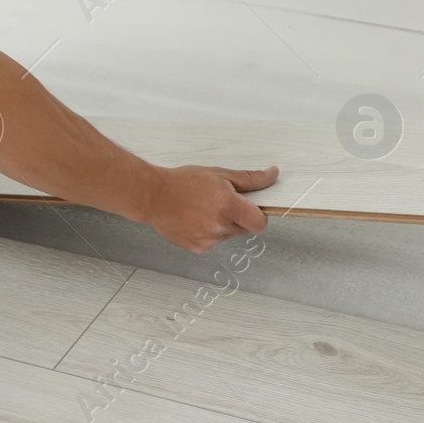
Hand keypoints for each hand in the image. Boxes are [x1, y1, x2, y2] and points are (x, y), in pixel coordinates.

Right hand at [142, 164, 278, 253]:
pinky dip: (209, 232)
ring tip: (203, 208)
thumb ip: (250, 179)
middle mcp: (219, 226)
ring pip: (228, 234)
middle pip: (245, 228)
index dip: (259, 215)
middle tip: (221, 202)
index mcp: (227, 206)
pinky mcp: (199, 248)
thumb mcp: (219, 174)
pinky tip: (195, 219)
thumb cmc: (181, 182)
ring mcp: (208, 240)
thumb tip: (271, 175)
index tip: (253, 209)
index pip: (260, 223)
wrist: (152, 196)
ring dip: (222, 224)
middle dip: (239, 217)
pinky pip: (214, 241)